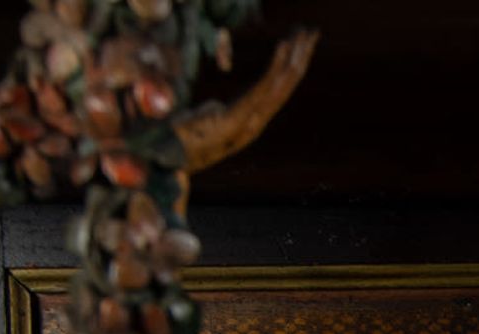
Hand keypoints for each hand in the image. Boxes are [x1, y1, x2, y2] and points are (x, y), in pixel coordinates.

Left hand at [176, 28, 319, 178]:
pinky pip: (262, 89)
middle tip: (313, 31)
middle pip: (286, 84)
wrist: (166, 157)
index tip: (301, 43)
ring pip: (281, 84)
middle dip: (301, 56)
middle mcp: (255, 123)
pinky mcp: (236, 119)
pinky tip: (283, 46)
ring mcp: (248, 122)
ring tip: (304, 34)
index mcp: (250, 121)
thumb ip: (215, 113)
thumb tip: (216, 106)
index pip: (279, 89)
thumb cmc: (180, 139)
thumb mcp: (204, 121)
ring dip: (294, 57)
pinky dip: (276, 66)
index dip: (292, 66)